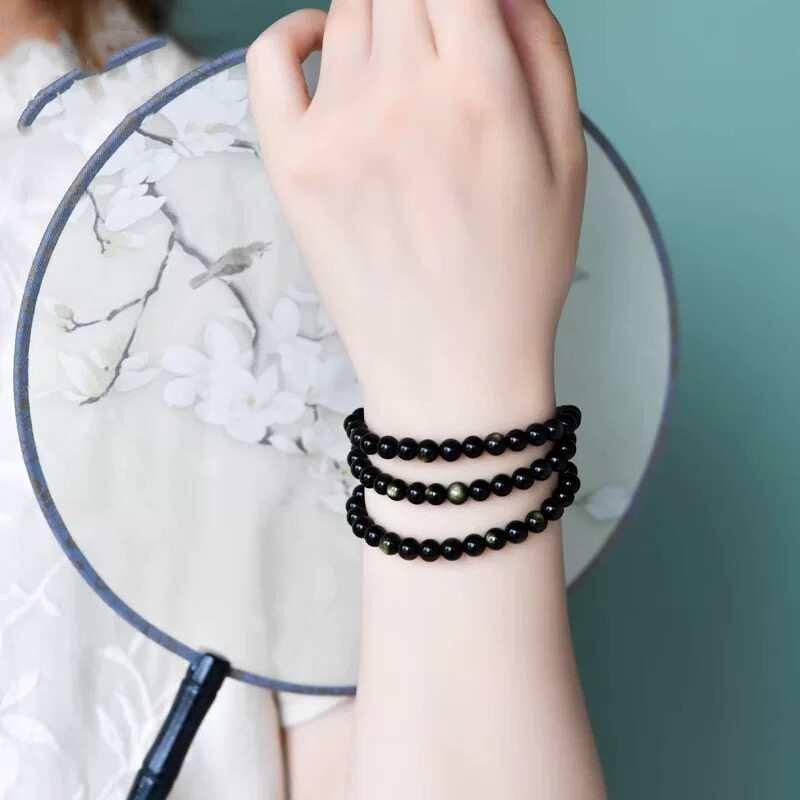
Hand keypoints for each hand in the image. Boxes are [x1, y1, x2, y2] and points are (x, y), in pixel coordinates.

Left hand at [246, 0, 585, 433]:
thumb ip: (541, 49)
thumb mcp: (565, 161)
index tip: (467, 11)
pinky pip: (270, 57)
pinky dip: (298, 32)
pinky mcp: (289, 163)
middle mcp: (399, 97)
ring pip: (347, 11)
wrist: (450, 367)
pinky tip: (327, 47)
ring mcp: (334, 130)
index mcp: (478, 92)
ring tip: (405, 71)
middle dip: (426, 0)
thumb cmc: (517, 273)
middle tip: (442, 43)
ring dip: (380, 18)